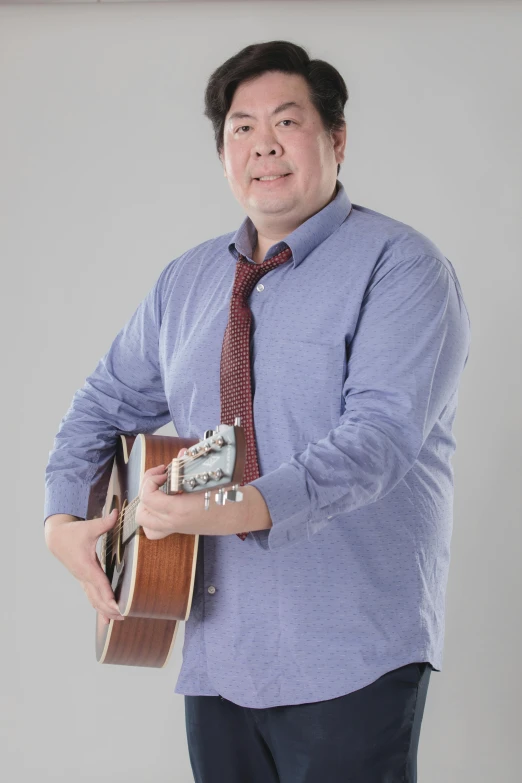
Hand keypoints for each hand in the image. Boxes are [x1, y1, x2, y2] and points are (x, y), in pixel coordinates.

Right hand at [44, 510, 123, 625]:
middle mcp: (83, 575)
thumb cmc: (73, 532)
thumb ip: (104, 522)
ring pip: (93, 599)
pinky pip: (91, 596)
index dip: (108, 595)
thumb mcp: (89, 527)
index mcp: (86, 565)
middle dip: (109, 608)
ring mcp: (82, 579)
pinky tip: (106, 618)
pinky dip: (99, 607)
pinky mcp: (83, 579)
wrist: (56, 538)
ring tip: (118, 620)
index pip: (99, 583)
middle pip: (97, 596)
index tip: (117, 606)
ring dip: (105, 611)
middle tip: (123, 616)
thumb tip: (117, 513)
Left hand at [136, 448, 271, 537]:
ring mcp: (175, 527)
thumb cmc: (225, 496)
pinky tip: (161, 505)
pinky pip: (154, 530)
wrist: (237, 514)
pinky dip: (151, 519)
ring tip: (157, 491)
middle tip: (159, 478)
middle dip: (145, 491)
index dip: (150, 481)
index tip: (164, 472)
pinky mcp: (178, 528)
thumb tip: (181, 453)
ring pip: (145, 523)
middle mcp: (174, 521)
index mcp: (180, 509)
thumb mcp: (207, 478)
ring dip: (146, 506)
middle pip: (142, 511)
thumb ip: (190, 466)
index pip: (148, 497)